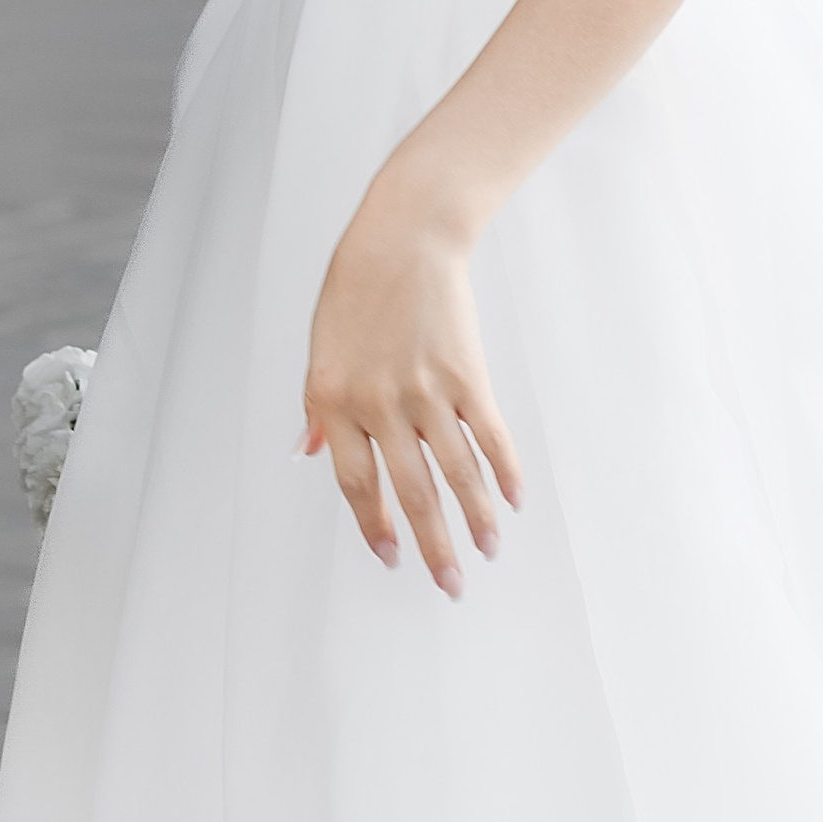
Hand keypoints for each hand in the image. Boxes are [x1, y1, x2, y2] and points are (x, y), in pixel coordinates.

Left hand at [302, 169, 521, 596]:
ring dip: (475, 520)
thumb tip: (309, 453)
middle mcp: (379, 403)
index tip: (391, 556)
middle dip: (431, 546)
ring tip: (486, 551)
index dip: (374, 526)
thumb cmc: (356, 288)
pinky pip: (488, 435)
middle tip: (448, 585)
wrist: (403, 236)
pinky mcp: (466, 375)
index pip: (356, 484)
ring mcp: (425, 390)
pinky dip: (504, 471)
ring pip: (455, 474)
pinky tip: (513, 500)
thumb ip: (318, 405)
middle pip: (410, 492)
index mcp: (334, 399)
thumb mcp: (321, 345)